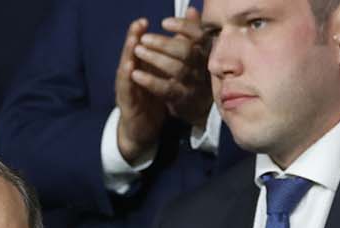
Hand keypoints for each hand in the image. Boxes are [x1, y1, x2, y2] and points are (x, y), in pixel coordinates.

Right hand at [115, 18, 168, 165]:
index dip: (140, 33)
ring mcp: (127, 90)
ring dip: (128, 55)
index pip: (138, 46)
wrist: (141, 131)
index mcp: (138, 68)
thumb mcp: (159, 78)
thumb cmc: (151, 101)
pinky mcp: (127, 105)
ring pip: (127, 69)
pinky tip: (131, 69)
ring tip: (132, 42)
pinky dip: (128, 79)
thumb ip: (167, 58)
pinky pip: (128, 90)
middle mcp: (130, 76)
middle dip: (133, 38)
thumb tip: (179, 39)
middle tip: (139, 24)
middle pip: (130, 54)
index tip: (145, 19)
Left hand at [132, 9, 212, 132]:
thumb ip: (192, 30)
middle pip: (186, 51)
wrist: (197, 106)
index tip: (164, 22)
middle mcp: (200, 66)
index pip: (199, 35)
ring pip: (176, 69)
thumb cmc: (192, 71)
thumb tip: (192, 9)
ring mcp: (191, 83)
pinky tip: (136, 74)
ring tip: (137, 50)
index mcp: (204, 51)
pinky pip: (166, 89)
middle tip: (144, 39)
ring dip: (155, 58)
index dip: (183, 27)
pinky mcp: (180, 99)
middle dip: (163, 43)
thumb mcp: (194, 50)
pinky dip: (150, 81)